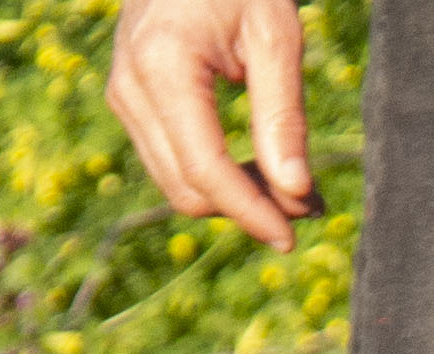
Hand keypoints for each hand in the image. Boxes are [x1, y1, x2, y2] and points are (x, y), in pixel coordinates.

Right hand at [107, 0, 319, 252]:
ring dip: (234, 199)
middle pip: (186, 188)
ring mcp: (123, 93)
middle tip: (310, 205)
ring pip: (175, 182)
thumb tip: (294, 194)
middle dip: (248, 208)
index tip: (292, 236)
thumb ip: (283, 116)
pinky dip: (215, 177)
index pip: (204, 169)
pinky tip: (262, 171)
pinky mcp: (129, 98)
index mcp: (162, 66)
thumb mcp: (275, 35)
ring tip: (294, 192)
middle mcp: (130, 85)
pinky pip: (170, 159)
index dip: (250, 212)